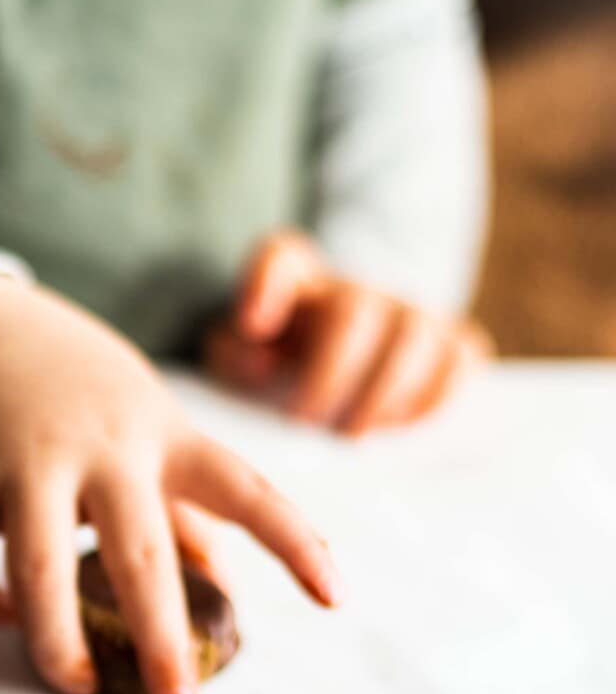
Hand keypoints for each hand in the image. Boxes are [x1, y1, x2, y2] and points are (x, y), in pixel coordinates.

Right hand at [0, 275, 341, 693]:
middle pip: (137, 555)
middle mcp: (100, 450)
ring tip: (76, 683)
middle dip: (160, 640)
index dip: (294, 542)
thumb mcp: (153, 425)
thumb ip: (188, 503)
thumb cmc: (85, 389)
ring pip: (36, 571)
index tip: (335, 597)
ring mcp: (25, 463)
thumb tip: (225, 585)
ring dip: (54, 643)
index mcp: (164, 437)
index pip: (243, 488)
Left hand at [205, 231, 492, 434]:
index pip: (279, 258)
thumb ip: (232, 353)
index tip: (251, 324)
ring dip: (383, 392)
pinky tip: (397, 426)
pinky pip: (461, 357)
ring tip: (351, 435)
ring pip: (414, 335)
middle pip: (355, 312)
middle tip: (305, 422)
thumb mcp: (236, 356)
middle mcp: (356, 288)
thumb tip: (258, 359)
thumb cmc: (278, 363)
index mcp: (295, 281)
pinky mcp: (450, 340)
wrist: (331, 372)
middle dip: (331, 374)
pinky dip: (434, 395)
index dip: (264, 285)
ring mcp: (408, 311)